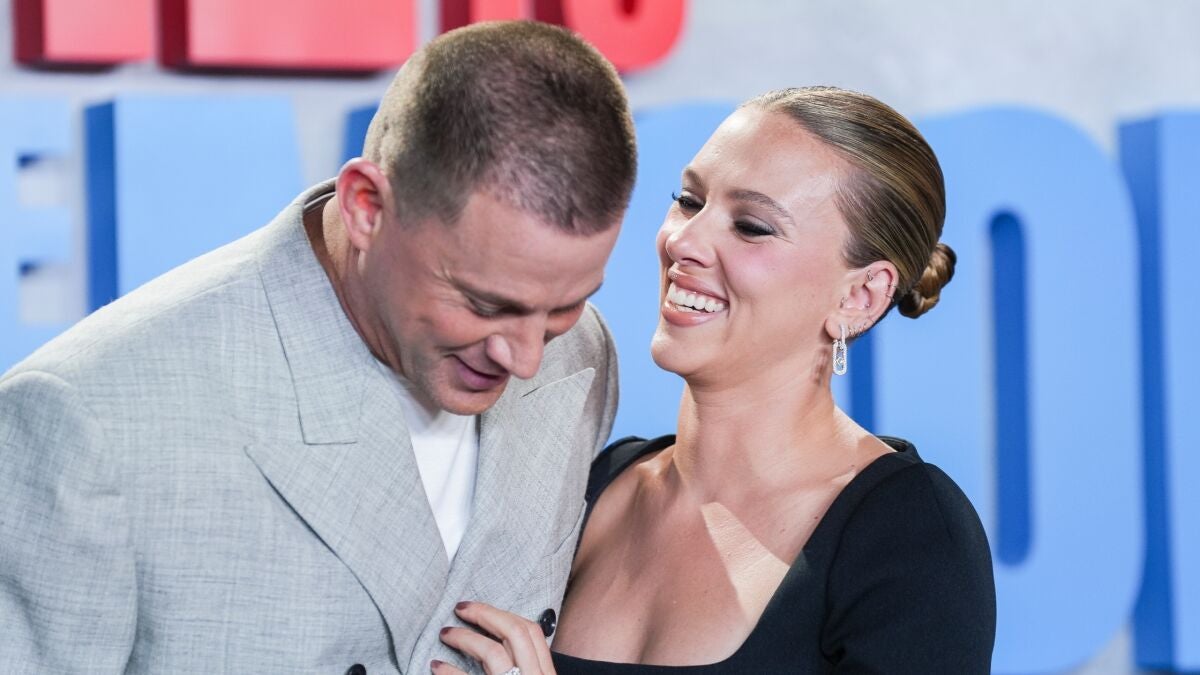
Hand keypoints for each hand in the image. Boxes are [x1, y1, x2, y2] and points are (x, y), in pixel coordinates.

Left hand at [432, 601, 555, 674]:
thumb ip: (524, 665)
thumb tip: (498, 639)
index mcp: (544, 674)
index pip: (532, 631)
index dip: (505, 614)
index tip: (483, 608)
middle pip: (515, 632)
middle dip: (485, 614)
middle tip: (461, 608)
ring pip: (493, 652)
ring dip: (465, 637)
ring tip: (446, 633)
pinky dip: (450, 671)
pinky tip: (437, 665)